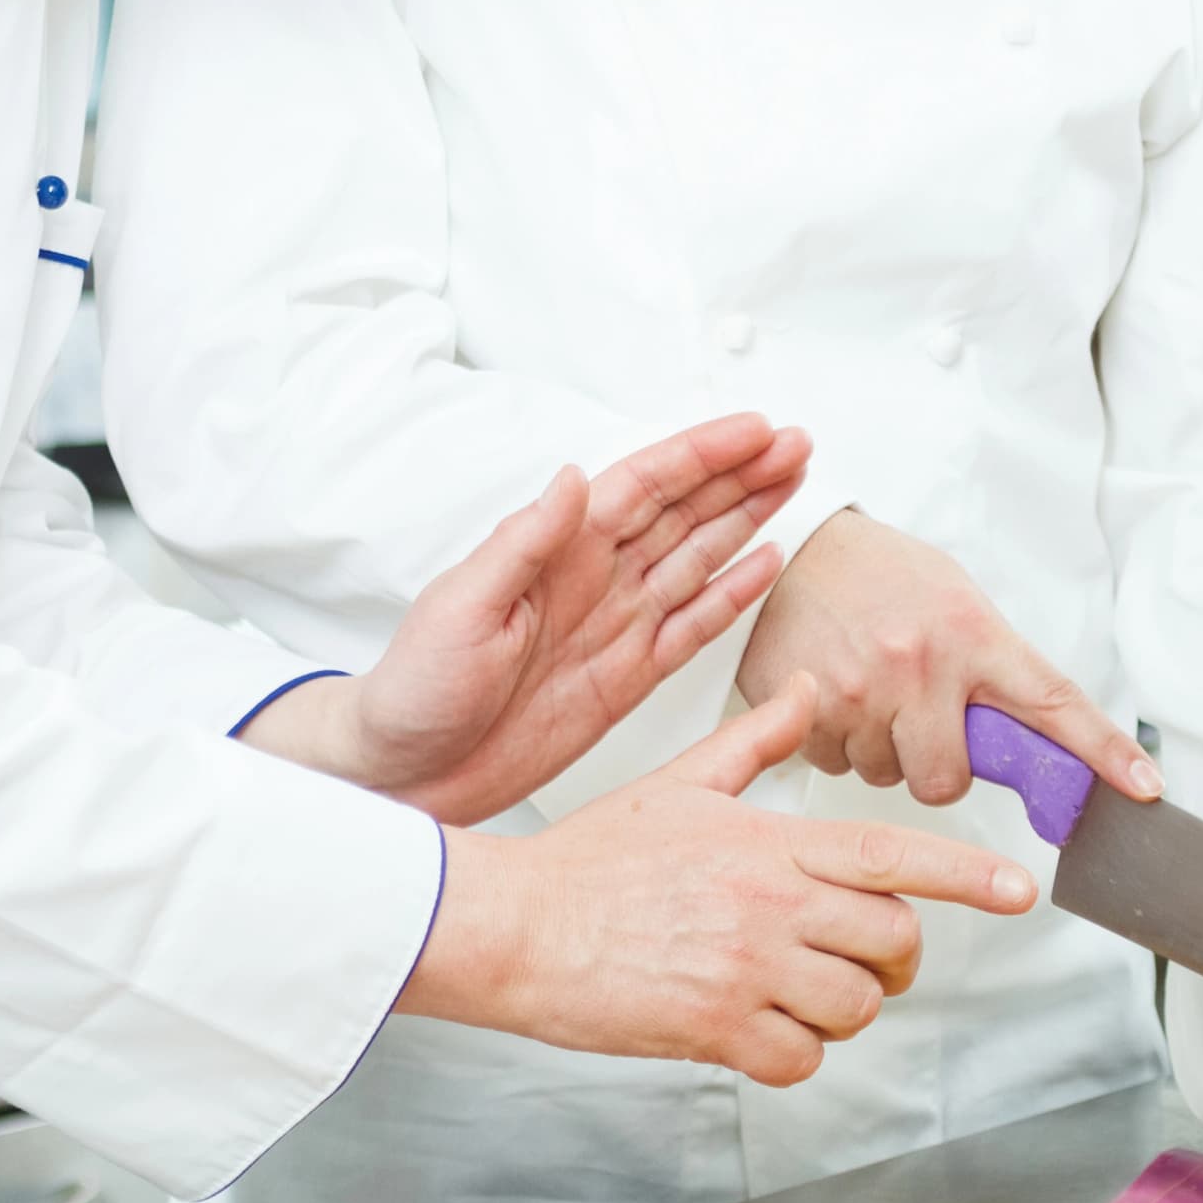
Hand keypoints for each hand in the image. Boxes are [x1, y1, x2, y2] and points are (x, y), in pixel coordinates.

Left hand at [241, 414, 807, 825]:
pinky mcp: (625, 679)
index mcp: (555, 553)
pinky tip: (763, 565)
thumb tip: (571, 479)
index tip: (756, 430)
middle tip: (797, 444)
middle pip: (684, 512)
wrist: (405, 772)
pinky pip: (691, 628)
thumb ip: (522, 543)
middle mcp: (592, 580)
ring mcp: (614, 627)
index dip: (703, 455)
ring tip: (793, 484)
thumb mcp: (461, 607)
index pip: (644, 485)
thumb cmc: (415, 688)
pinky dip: (731, 597)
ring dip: (746, 520)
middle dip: (741, 476)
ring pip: (698, 559)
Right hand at [405, 683, 1038, 1083]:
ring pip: (855, 1007)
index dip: (965, 875)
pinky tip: (755, 1027)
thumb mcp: (680, 782)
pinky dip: (792, 1053)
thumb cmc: (591, 858)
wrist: (516, 924)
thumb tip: (807, 691)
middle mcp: (770, 903)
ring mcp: (747, 969)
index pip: (892, 856)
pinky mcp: (718, 1028)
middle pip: (891, 940)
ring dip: (842, 1008)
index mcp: (769, 840)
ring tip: (797, 993)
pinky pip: (801, 1059)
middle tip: (861, 959)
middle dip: (892, 957)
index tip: (1019, 889)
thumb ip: (756, 741)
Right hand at [735, 509, 1157, 805]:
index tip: (1144, 791)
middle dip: (934, 767)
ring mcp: (861, 690)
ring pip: (885, 775)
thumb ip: (986, 664)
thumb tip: (1025, 734)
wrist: (791, 544)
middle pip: (946, 778)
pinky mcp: (808, 708)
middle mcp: (919, 665)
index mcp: (970, 633)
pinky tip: (830, 692)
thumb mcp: (952, 599)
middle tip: (917, 724)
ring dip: (878, 748)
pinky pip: (834, 764)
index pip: (1052, 702)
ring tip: (864, 688)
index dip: (1103, 753)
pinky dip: (833, 740)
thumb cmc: (879, 573)